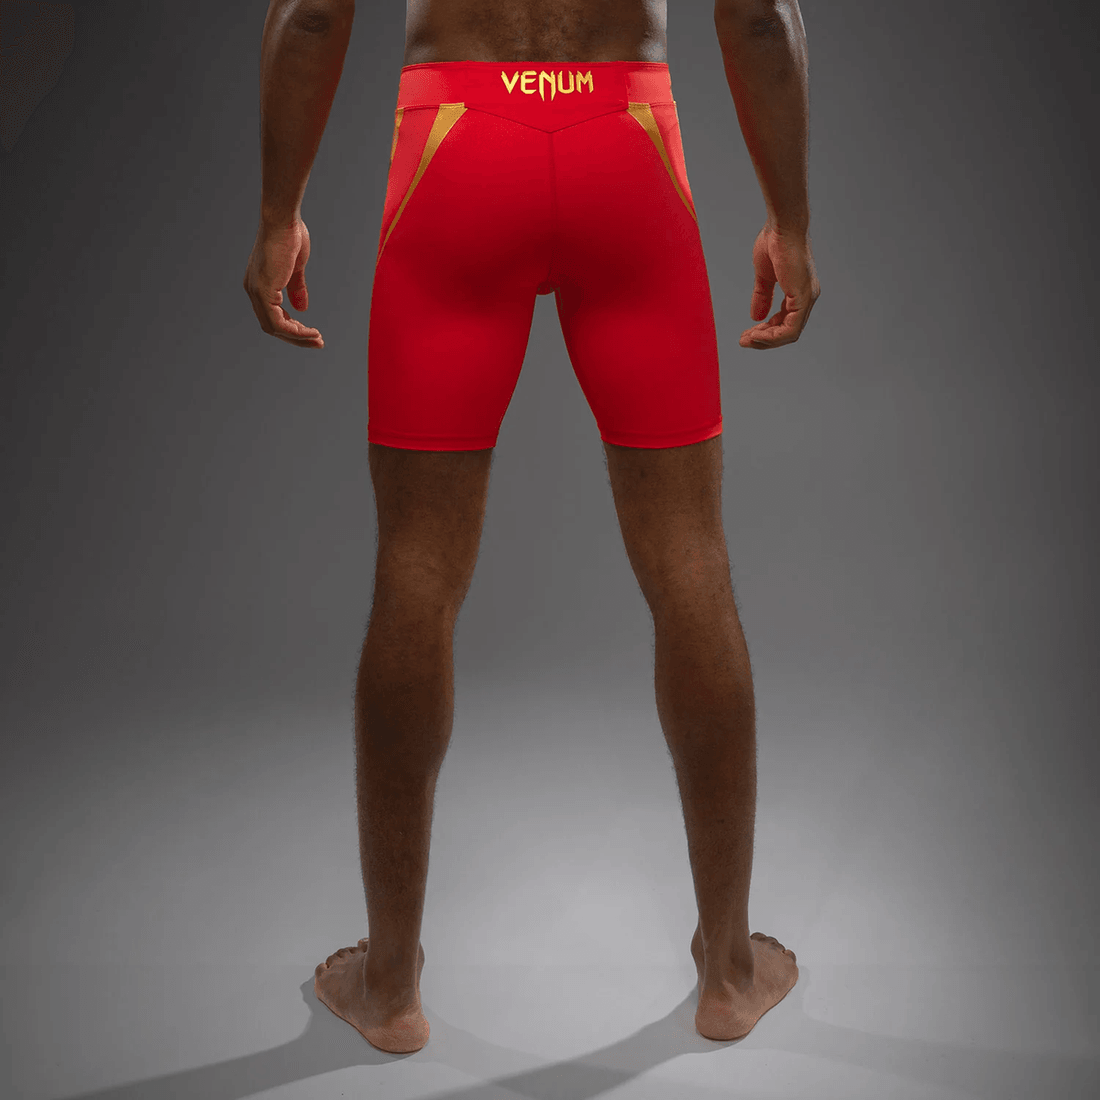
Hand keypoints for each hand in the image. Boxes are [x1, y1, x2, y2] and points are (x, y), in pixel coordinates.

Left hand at [243, 218, 323, 347]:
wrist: (282, 219)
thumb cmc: (289, 234)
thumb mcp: (295, 268)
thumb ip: (296, 288)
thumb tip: (302, 309)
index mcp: (258, 284)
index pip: (272, 315)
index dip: (292, 328)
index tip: (311, 332)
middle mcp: (253, 290)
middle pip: (272, 326)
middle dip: (296, 337)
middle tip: (317, 342)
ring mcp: (256, 291)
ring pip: (275, 328)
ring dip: (298, 338)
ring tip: (317, 339)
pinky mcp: (264, 291)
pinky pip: (279, 322)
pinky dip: (296, 331)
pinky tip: (311, 332)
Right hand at [739, 225, 820, 349]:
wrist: (783, 226)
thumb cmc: (775, 242)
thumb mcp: (764, 276)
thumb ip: (762, 296)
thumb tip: (756, 317)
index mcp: (799, 292)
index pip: (785, 322)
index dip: (766, 331)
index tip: (747, 333)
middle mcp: (806, 298)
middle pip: (787, 332)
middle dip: (764, 340)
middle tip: (743, 341)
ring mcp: (806, 299)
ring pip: (789, 334)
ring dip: (766, 341)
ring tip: (746, 340)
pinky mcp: (803, 298)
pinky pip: (790, 329)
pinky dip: (772, 336)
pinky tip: (756, 334)